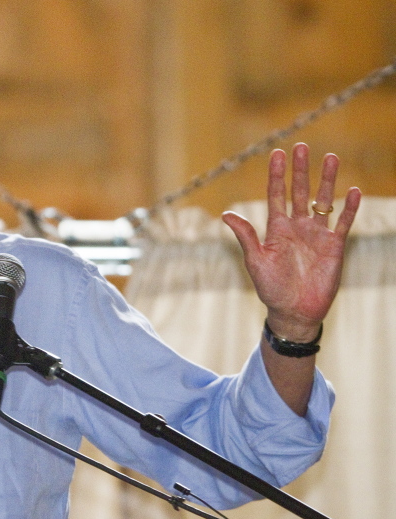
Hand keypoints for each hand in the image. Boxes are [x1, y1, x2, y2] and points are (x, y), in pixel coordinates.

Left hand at [222, 143, 359, 340]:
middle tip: (302, 147)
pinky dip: (349, 208)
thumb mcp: (256, 260)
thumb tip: (226, 214)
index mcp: (276, 229)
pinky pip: (343, 222)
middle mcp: (296, 227)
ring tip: (330, 158)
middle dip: (300, 170)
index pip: (276, 195)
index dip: (276, 175)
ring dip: (326, 181)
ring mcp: (316, 235)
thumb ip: (245, 236)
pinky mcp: (334, 246)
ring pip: (322, 201)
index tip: (277, 154)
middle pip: (298, 192)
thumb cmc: (271, 288)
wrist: (294, 311)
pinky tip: (353, 191)